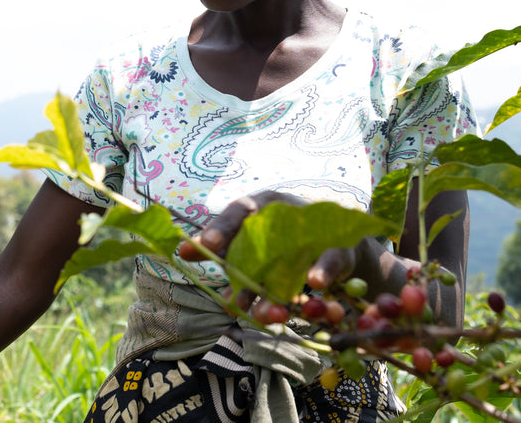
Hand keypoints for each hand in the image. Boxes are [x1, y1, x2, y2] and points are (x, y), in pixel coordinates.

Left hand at [175, 191, 364, 311]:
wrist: (333, 239)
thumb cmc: (280, 238)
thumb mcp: (251, 240)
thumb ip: (222, 247)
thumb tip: (183, 251)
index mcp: (260, 206)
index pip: (237, 211)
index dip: (221, 228)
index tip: (204, 245)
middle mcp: (284, 212)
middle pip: (263, 237)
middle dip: (244, 270)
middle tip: (229, 299)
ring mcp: (313, 229)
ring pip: (292, 257)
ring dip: (275, 290)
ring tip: (261, 315)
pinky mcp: (337, 247)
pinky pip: (329, 258)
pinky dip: (321, 271)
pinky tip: (315, 283)